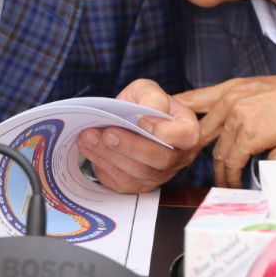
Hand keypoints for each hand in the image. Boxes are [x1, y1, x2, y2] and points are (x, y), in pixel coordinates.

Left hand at [76, 79, 200, 193]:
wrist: (129, 121)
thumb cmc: (142, 104)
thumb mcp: (147, 90)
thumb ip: (151, 97)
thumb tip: (149, 112)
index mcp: (186, 128)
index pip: (186, 135)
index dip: (165, 132)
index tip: (142, 121)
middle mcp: (178, 156)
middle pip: (159, 159)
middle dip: (130, 146)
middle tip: (107, 133)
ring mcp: (159, 174)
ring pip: (138, 173)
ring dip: (110, 155)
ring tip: (89, 137)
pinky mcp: (139, 186)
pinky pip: (122, 182)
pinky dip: (103, 165)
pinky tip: (89, 149)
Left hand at [175, 75, 275, 187]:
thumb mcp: (263, 90)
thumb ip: (243, 101)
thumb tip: (233, 118)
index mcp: (232, 87)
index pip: (194, 99)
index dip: (176, 112)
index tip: (159, 122)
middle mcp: (230, 99)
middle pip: (200, 131)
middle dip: (194, 152)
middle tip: (191, 168)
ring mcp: (237, 115)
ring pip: (218, 152)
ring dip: (220, 172)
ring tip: (224, 183)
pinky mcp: (249, 133)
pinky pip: (233, 161)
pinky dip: (232, 175)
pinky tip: (236, 183)